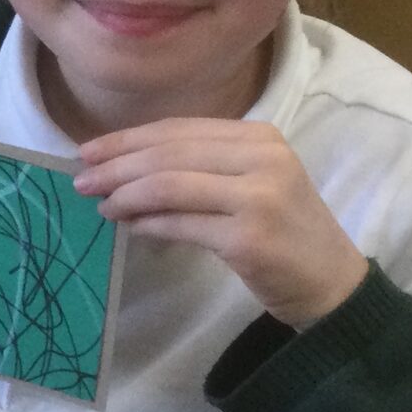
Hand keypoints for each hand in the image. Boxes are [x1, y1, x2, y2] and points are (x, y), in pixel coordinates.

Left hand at [72, 118, 368, 326]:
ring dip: (125, 196)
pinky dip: (147, 223)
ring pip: (168, 186)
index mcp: (260, 137)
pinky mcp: (248, 238)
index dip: (127, 139)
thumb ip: (198, 167)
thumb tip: (120, 165)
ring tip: (101, 205)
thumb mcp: (248, 182)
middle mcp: (263, 160)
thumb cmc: (281, 228)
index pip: (178, 130)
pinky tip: (130, 225)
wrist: (330, 281)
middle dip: (116, 166)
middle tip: (81, 180)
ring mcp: (258, 198)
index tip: (87, 150)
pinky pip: (180, 224)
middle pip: (168, 155)